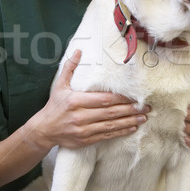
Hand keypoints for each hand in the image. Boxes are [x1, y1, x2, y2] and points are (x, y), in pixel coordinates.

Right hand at [33, 50, 149, 150]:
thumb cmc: (54, 106)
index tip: (134, 96)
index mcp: (76, 101)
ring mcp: (84, 129)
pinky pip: (107, 136)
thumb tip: (78, 51)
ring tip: (143, 117)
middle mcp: (80, 116)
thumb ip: (70, 68)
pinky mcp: (86, 140)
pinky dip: (121, 132)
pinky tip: (132, 128)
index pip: (103, 99)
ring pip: (111, 125)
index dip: (120, 99)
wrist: (44, 130)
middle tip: (145, 106)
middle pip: (110, 112)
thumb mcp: (60, 85)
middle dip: (130, 110)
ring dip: (129, 121)